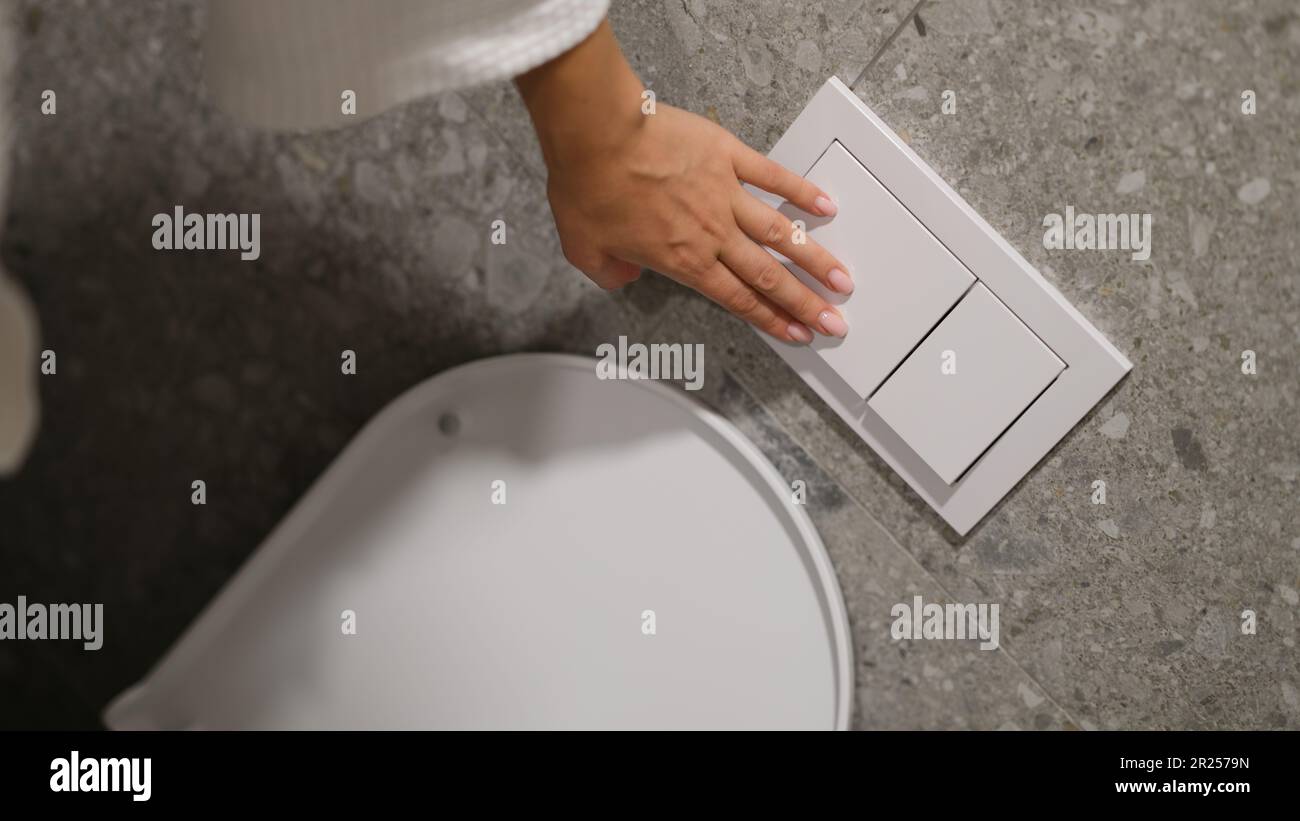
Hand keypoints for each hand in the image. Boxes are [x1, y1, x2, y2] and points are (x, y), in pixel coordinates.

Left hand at [515, 21, 850, 342]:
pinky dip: (802, 191)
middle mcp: (713, 234)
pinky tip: (826, 205)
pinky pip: (773, 176)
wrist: (598, 135)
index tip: (797, 334)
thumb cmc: (589, 186)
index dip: (770, 321)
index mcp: (683, 261)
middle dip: (806, 303)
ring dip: (816, 259)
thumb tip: (624, 277)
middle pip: (770, 276)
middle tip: (834, 321)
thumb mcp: (584, 248)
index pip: (738, 300)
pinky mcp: (727, 157)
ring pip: (782, 234)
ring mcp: (725, 195)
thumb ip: (609, 273)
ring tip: (843, 278)